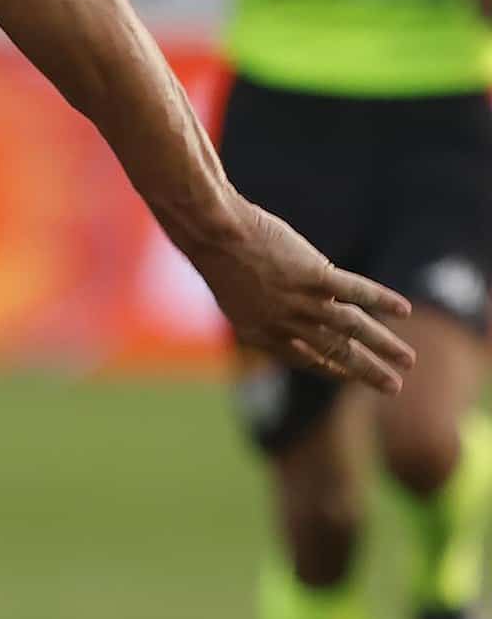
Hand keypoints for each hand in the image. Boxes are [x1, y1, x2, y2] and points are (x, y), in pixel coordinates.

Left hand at [188, 199, 414, 390]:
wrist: (210, 231)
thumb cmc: (214, 252)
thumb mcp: (230, 288)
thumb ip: (257, 304)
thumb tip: (277, 303)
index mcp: (257, 331)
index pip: (300, 358)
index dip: (326, 368)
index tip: (344, 375)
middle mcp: (283, 323)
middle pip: (333, 351)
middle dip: (364, 370)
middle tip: (393, 388)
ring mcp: (300, 300)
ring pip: (351, 329)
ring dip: (382, 345)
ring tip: (408, 361)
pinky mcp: (314, 274)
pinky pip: (356, 291)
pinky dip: (382, 299)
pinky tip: (405, 309)